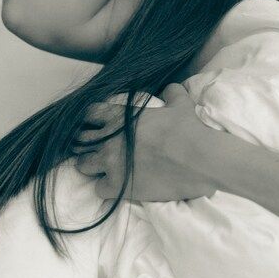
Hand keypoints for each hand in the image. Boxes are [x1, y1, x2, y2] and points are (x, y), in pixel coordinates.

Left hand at [73, 83, 218, 202]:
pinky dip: (106, 188)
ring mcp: (111, 164)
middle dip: (87, 144)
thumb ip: (170, 93)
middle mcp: (109, 139)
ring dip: (93, 167)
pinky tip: (119, 186)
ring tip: (106, 169)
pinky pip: (98, 188)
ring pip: (83, 165)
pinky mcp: (117, 187)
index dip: (91, 120)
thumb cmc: (188, 129)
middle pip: (80, 141)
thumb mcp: (180, 103)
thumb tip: (169, 88)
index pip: (89, 113)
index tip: (97, 126)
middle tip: (100, 149)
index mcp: (120, 116)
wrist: (198, 158)